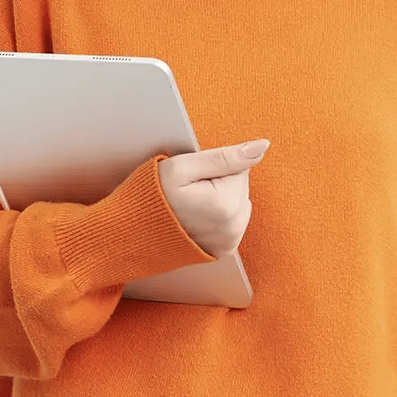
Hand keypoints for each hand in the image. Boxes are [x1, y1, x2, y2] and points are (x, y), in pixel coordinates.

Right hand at [157, 139, 269, 258]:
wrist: (134, 232)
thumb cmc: (155, 195)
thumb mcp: (183, 166)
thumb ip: (226, 156)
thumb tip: (262, 146)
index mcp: (226, 203)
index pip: (239, 166)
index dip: (213, 166)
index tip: (192, 177)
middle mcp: (233, 226)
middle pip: (241, 185)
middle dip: (219, 181)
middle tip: (190, 189)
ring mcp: (229, 241)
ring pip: (239, 201)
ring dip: (221, 198)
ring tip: (193, 203)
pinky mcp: (225, 250)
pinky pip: (234, 220)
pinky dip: (219, 215)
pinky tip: (198, 216)